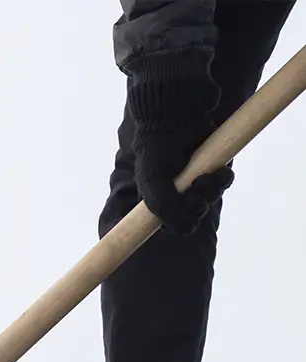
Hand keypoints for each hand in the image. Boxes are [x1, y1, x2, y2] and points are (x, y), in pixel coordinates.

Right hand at [124, 49, 232, 235]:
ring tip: (206, 178)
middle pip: (195, 213)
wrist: (175, 113)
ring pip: (211, 198)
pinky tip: (218, 171)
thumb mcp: (154, 184)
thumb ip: (166, 210)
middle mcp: (177, 189)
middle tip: (194, 190)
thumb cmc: (158, 148)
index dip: (180, 224)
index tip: (182, 215)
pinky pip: (223, 181)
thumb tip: (188, 231)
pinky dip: (223, 179)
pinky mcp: (213, 163)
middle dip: (198, 205)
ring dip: (212, 191)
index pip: (173, 225)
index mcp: (158, 197)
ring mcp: (196, 176)